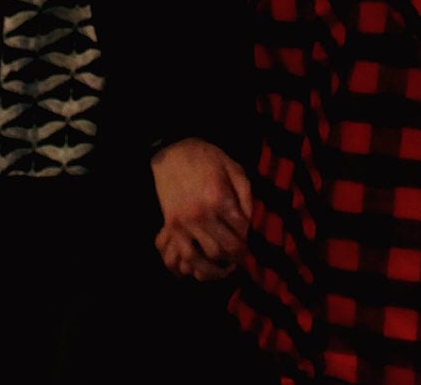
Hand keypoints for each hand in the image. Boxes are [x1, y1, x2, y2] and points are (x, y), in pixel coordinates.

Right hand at [150, 137, 251, 279]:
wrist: (172, 150)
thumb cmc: (206, 157)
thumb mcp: (234, 169)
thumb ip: (246, 197)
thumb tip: (250, 223)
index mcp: (220, 199)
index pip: (241, 231)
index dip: (248, 237)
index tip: (248, 237)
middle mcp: (202, 215)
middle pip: (225, 250)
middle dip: (237, 257)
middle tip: (240, 256)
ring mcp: (184, 223)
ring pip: (203, 258)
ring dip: (216, 269)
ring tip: (225, 267)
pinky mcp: (170, 226)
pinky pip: (182, 255)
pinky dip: (193, 266)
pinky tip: (202, 267)